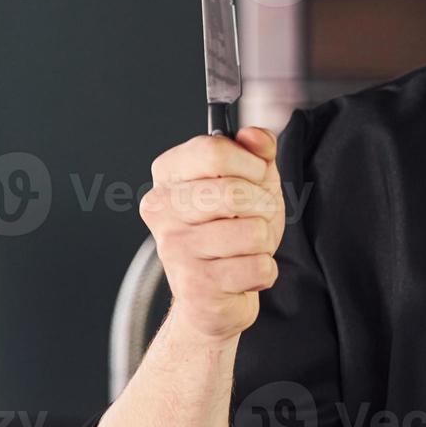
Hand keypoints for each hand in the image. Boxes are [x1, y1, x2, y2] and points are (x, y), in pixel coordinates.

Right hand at [140, 127, 284, 342]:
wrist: (219, 291)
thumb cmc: (233, 230)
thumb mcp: (253, 179)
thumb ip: (257, 150)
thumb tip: (253, 135)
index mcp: (170, 173)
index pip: (213, 150)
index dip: (250, 164)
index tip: (255, 177)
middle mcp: (162, 208)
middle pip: (233, 192)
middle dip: (262, 205)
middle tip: (255, 216)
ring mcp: (174, 248)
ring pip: (253, 232)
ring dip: (264, 241)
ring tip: (245, 246)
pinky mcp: (194, 286)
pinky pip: (258, 268)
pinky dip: (263, 271)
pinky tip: (242, 272)